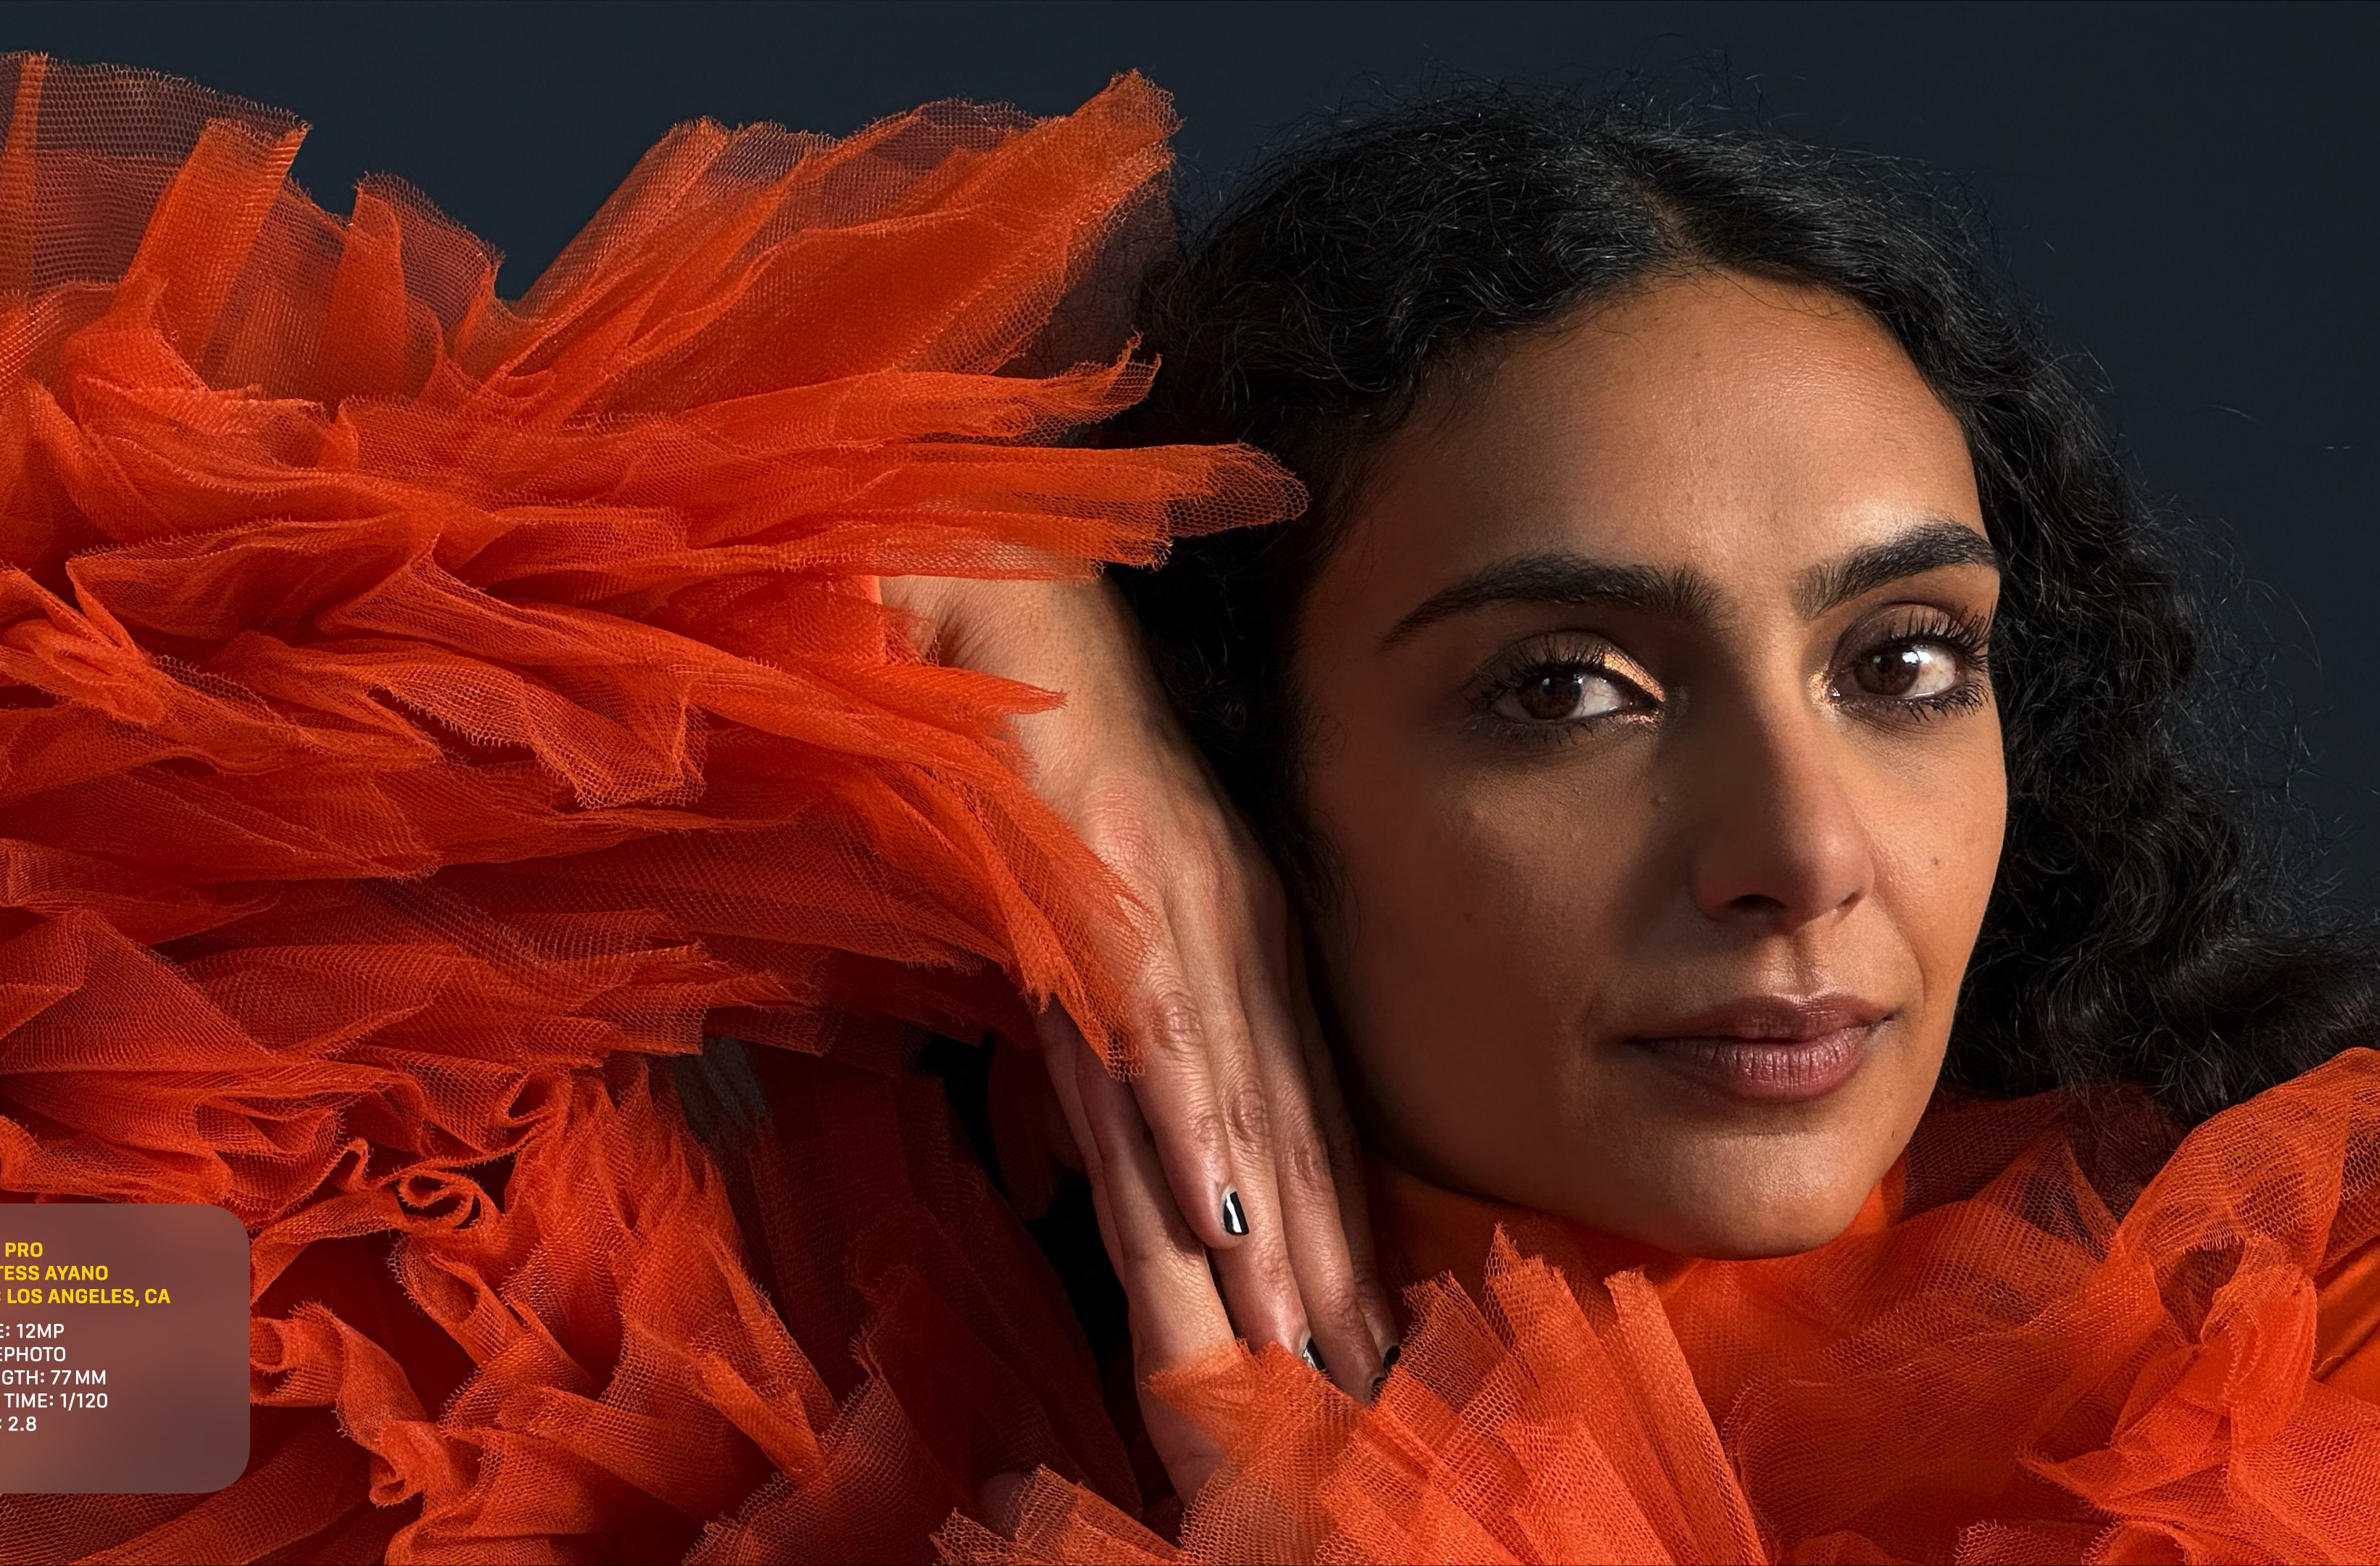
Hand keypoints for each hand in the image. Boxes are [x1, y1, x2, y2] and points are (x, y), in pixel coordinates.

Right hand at [882, 572, 1398, 1502]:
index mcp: (1239, 927)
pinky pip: (1145, 1033)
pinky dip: (1180, 1127)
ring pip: (1232, 1103)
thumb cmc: (1055, 742)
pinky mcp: (1105, 896)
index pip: (1301, 1099)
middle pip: (1285, 1125)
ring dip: (1267, 1229)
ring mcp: (1173, 915)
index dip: (1332, 1218)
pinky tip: (1212, 1212)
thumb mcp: (1111, 878)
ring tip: (1305, 1341)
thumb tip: (1102, 1124)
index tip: (1367, 1322)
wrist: (1012, 609)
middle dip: (1320, 1262)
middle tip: (1362, 1377)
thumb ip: (1117, 997)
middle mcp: (1229, 931)